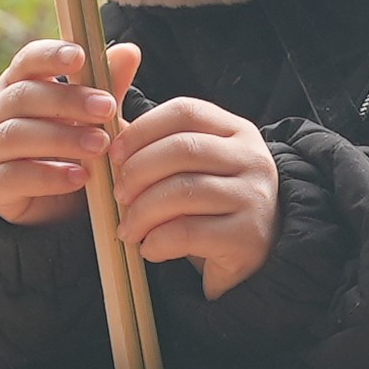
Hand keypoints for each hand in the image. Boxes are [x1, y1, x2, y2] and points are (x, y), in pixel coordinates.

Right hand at [0, 40, 139, 226]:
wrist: (52, 205)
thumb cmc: (70, 146)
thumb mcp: (93, 117)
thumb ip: (108, 87)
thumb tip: (130, 51)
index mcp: (20, 84)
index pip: (27, 60)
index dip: (50, 55)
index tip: (80, 57)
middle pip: (24, 95)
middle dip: (67, 100)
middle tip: (106, 108)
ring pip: (17, 134)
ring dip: (62, 138)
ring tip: (100, 146)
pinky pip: (15, 176)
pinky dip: (49, 176)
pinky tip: (79, 177)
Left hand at [110, 93, 276, 298]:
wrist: (258, 257)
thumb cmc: (213, 208)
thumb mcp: (192, 169)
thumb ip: (157, 145)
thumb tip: (110, 123)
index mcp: (236, 131)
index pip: (184, 111)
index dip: (142, 130)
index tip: (115, 154)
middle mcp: (252, 158)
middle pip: (182, 149)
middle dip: (138, 172)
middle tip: (118, 195)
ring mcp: (253, 197)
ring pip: (183, 191)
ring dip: (142, 211)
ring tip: (128, 229)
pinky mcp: (247, 237)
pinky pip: (188, 232)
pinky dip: (158, 241)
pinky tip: (149, 248)